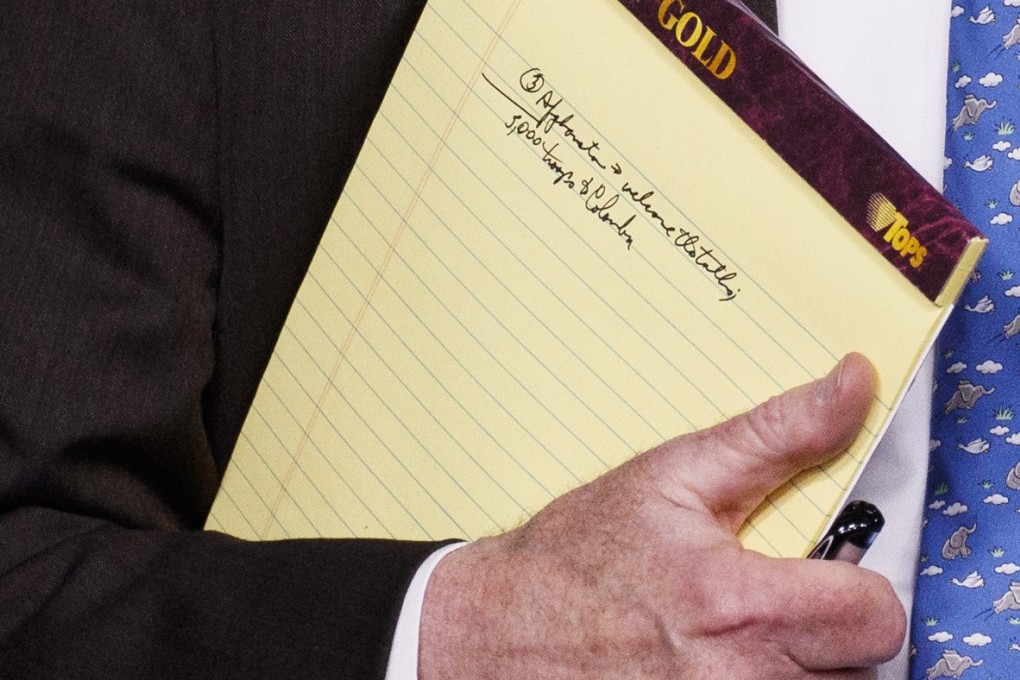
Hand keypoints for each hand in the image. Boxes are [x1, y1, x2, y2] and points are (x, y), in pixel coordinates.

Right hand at [419, 353, 904, 678]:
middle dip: (831, 629)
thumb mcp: (673, 476)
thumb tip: (851, 385)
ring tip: (742, 634)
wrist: (500, 630)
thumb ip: (777, 434)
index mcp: (738, 607)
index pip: (876, 617)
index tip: (824, 573)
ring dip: (800, 665)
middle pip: (862, 668)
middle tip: (774, 601)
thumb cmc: (578, 557)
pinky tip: (720, 661)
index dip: (859, 586)